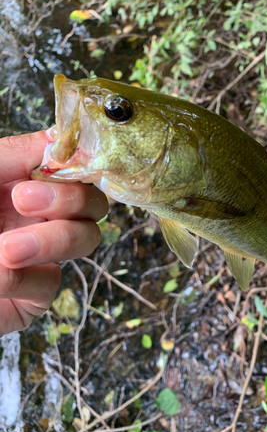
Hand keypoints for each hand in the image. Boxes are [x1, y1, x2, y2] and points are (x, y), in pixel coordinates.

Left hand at [0, 130, 108, 335]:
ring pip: (85, 238)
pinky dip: (25, 277)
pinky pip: (50, 282)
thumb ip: (13, 155)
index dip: (81, 161)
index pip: (74, 166)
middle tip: (22, 200)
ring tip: (7, 249)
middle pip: (91, 202)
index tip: (61, 160)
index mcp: (24, 180)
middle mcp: (39, 215)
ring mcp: (41, 254)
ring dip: (53, 240)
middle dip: (68, 199)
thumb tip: (58, 138)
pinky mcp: (33, 293)